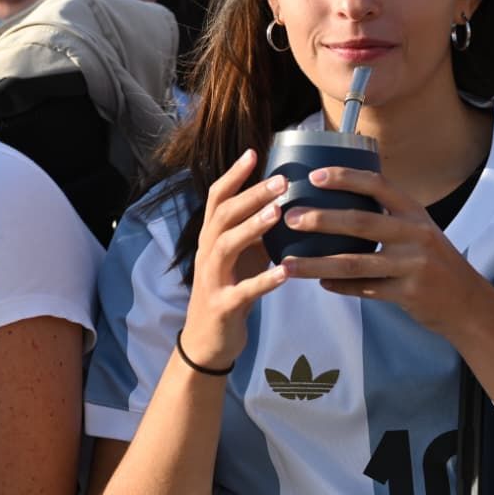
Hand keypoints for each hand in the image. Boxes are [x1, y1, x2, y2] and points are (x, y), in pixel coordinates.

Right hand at [180, 150, 289, 370]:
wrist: (207, 341)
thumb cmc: (230, 290)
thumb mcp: (241, 256)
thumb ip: (256, 231)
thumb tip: (286, 200)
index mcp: (212, 237)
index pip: (217, 198)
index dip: (234, 175)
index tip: (255, 152)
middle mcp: (207, 253)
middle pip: (223, 215)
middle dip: (251, 195)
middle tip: (282, 180)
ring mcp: (211, 279)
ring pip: (226, 245)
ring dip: (252, 227)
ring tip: (278, 213)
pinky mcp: (222, 306)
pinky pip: (242, 291)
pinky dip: (264, 281)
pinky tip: (286, 272)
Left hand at [277, 166, 485, 335]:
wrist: (469, 304)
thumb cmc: (436, 263)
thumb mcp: (421, 231)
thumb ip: (390, 219)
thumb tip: (341, 205)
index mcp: (415, 212)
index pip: (378, 185)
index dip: (345, 178)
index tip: (314, 176)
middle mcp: (415, 234)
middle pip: (361, 222)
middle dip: (322, 219)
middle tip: (291, 217)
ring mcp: (413, 265)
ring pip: (355, 263)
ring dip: (317, 263)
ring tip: (289, 264)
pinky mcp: (408, 293)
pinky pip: (366, 289)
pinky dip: (340, 286)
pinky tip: (321, 283)